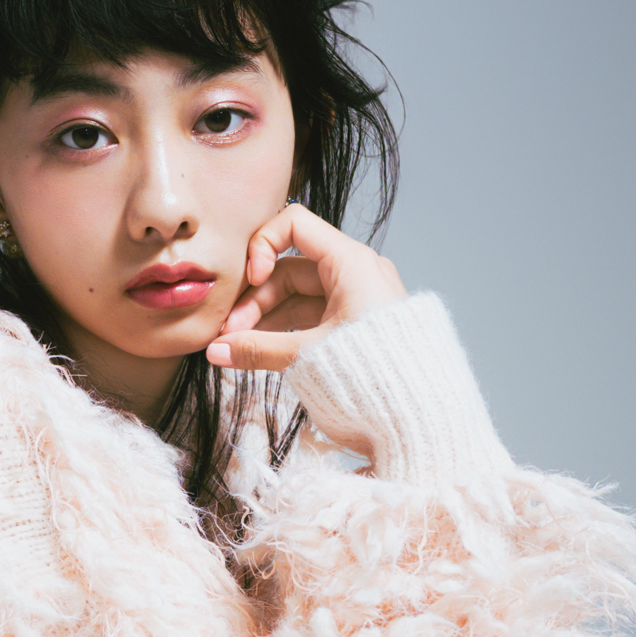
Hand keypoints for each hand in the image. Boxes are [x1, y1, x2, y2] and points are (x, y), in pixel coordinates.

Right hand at [206, 203, 405, 370]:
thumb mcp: (309, 355)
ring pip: (295, 297)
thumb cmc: (377, 374)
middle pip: (288, 269)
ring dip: (263, 319)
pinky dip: (284, 330)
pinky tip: (259, 351)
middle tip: (228, 336)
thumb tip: (216, 351)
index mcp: (350, 262)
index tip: (250, 280)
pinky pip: (310, 317)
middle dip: (254, 301)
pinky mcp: (353, 324)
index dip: (263, 246)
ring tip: (237, 349)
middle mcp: (354, 273)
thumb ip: (259, 350)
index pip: (294, 224)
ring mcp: (354, 299)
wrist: (419, 412)